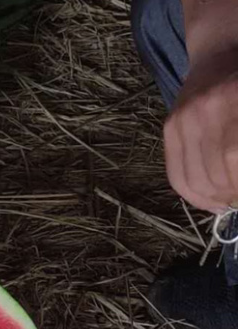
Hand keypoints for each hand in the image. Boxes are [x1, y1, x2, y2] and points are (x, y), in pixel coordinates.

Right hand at [164, 49, 237, 211]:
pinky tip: (212, 201)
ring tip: (229, 199)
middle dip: (232, 193)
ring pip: (196, 179)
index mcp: (234, 99)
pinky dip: (195, 197)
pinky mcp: (169, 129)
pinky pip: (177, 176)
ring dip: (216, 198)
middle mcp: (205, 110)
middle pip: (217, 172)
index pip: (233, 156)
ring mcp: (183, 120)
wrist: (220, 54)